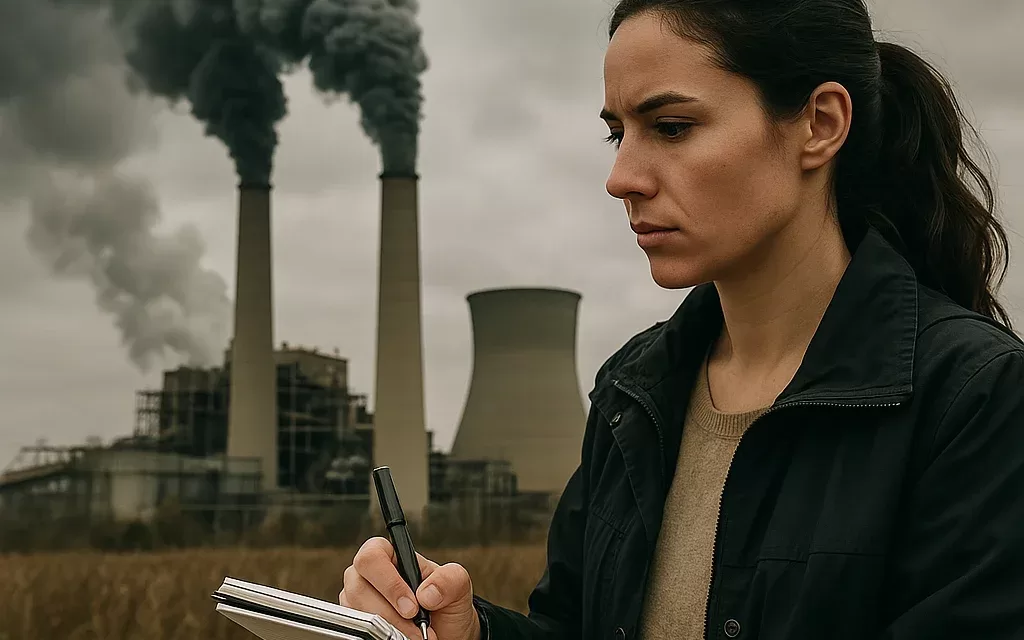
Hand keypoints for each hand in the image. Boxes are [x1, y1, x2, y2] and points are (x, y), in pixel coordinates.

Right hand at [340, 536, 481, 639]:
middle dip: (390, 612)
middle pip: (359, 587)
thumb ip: (449, 579)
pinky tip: (400, 638)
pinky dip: (381, 636)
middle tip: (416, 626)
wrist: (445, 632)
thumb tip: (426, 593)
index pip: (371, 555)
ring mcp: (359, 600)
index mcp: (390, 556)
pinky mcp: (358, 623)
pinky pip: (359, 630)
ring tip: (414, 635)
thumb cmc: (446, 603)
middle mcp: (368, 576)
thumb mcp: (458, 586)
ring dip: (389, 628)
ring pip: (358, 612)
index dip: (388, 581)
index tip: (411, 606)